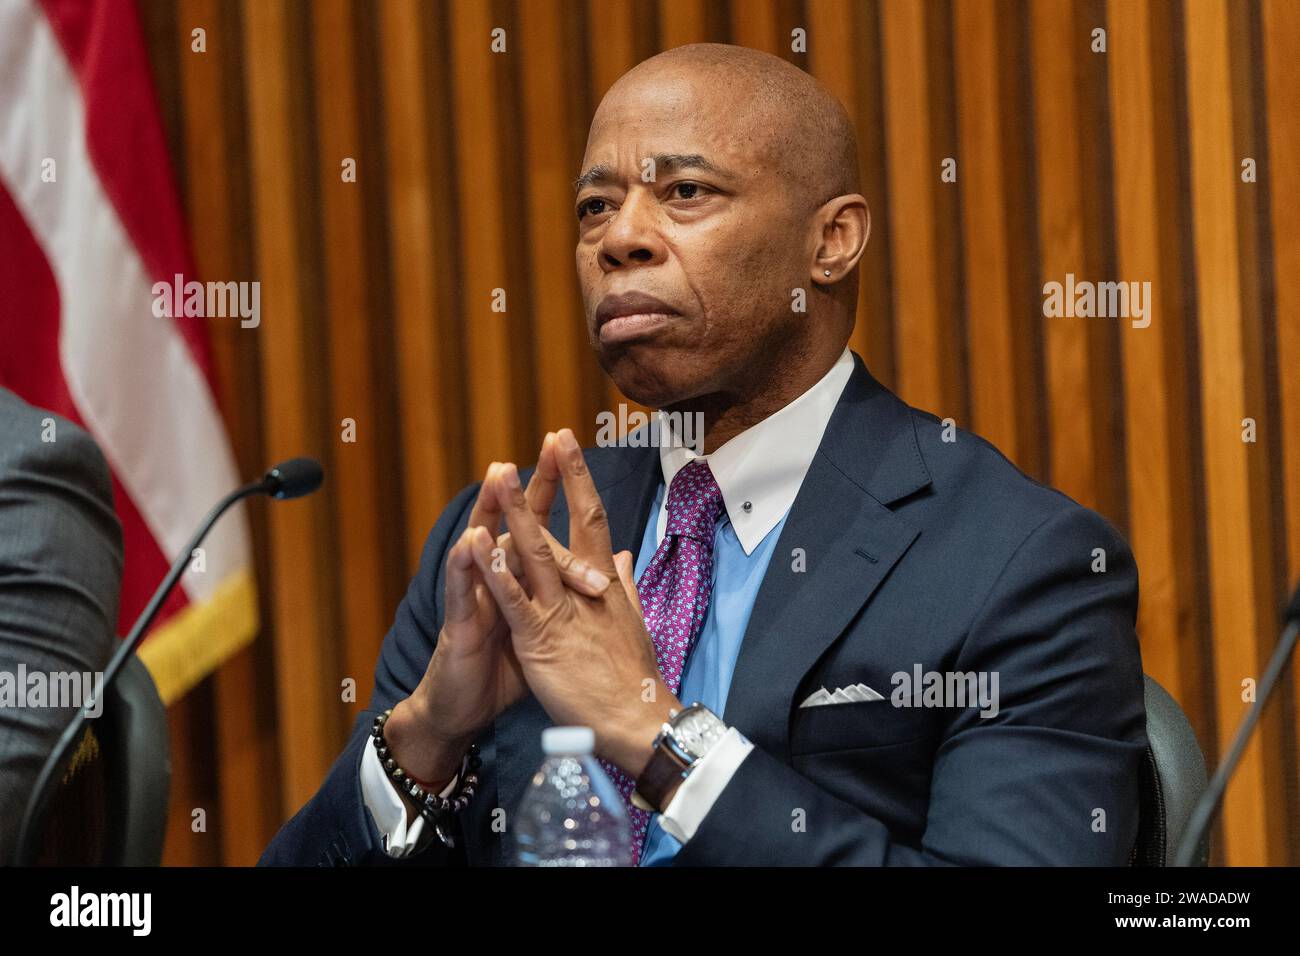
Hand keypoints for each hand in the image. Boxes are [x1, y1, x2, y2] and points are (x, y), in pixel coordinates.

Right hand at [385, 435, 611, 789]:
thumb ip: (567, 598)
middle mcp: (498, 577)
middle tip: (547, 444)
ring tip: (498, 473)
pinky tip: (469, 541)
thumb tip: (600, 574)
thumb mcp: (544, 631)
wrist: (463, 709)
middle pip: (515, 522)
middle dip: (531, 483)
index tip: (573, 451)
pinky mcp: (460, 622)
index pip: (543, 524)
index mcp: (523, 579)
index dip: (558, 489)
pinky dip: (466, 565)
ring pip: (484, 543)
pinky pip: (463, 590)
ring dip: (491, 507)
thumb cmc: (502, 668)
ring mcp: (477, 595)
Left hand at [470, 429, 679, 777]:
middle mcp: (587, 589)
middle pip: (572, 523)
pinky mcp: (540, 638)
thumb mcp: (629, 623)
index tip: (569, 443)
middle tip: (550, 436)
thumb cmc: (632, 677)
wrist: (636, 720)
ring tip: (503, 475)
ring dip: (520, 512)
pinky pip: (515, 599)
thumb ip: (623, 586)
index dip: (581, 481)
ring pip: (539, 552)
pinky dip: (496, 570)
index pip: (595, 521)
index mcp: (605, 584)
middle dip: (560, 479)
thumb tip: (625, 557)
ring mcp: (562, 611)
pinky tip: (480, 543)